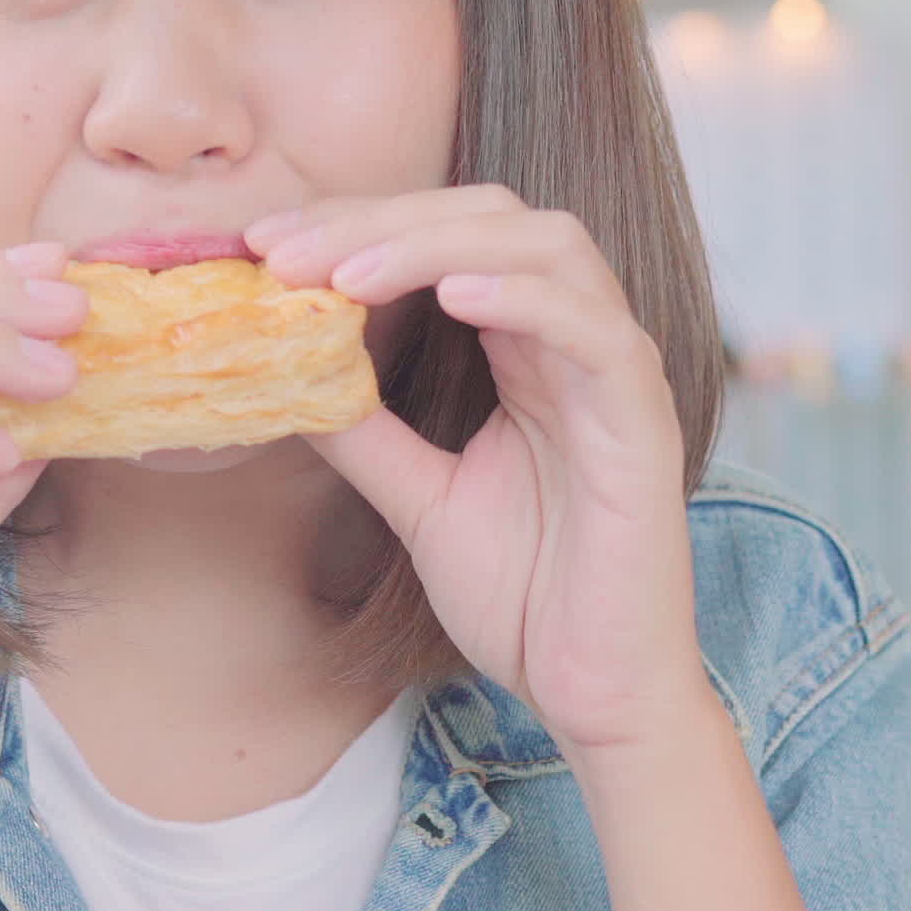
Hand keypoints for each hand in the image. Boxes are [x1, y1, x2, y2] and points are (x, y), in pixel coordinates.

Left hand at [255, 189, 711, 759]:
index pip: (448, 241)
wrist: (596, 692)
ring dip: (438, 244)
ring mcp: (616, 372)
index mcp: (528, 350)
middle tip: (284, 250)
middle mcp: (576, 341)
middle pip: (491, 218)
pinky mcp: (645, 418)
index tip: (264, 246)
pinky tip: (452, 299)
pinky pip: (596, 329)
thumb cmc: (529, 598)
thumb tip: (282, 379)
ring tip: (347, 274)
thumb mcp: (420, 501)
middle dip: (381, 220)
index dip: (356, 227)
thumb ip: (365, 435)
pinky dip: (524, 298)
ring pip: (545, 248)